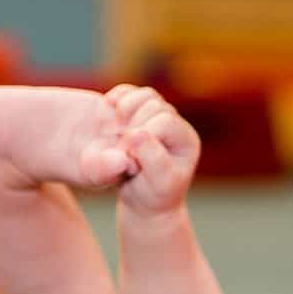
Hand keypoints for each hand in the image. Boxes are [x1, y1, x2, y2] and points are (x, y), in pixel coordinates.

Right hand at [107, 85, 199, 214]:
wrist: (142, 200)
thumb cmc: (153, 195)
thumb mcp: (158, 183)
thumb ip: (153, 159)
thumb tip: (138, 133)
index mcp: (185, 139)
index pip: (165, 121)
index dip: (144, 135)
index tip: (131, 158)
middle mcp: (174, 124)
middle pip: (154, 105)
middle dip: (134, 125)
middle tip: (122, 150)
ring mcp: (155, 116)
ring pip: (144, 96)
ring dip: (126, 109)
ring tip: (115, 131)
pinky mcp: (137, 113)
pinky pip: (129, 93)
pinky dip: (117, 98)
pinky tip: (107, 111)